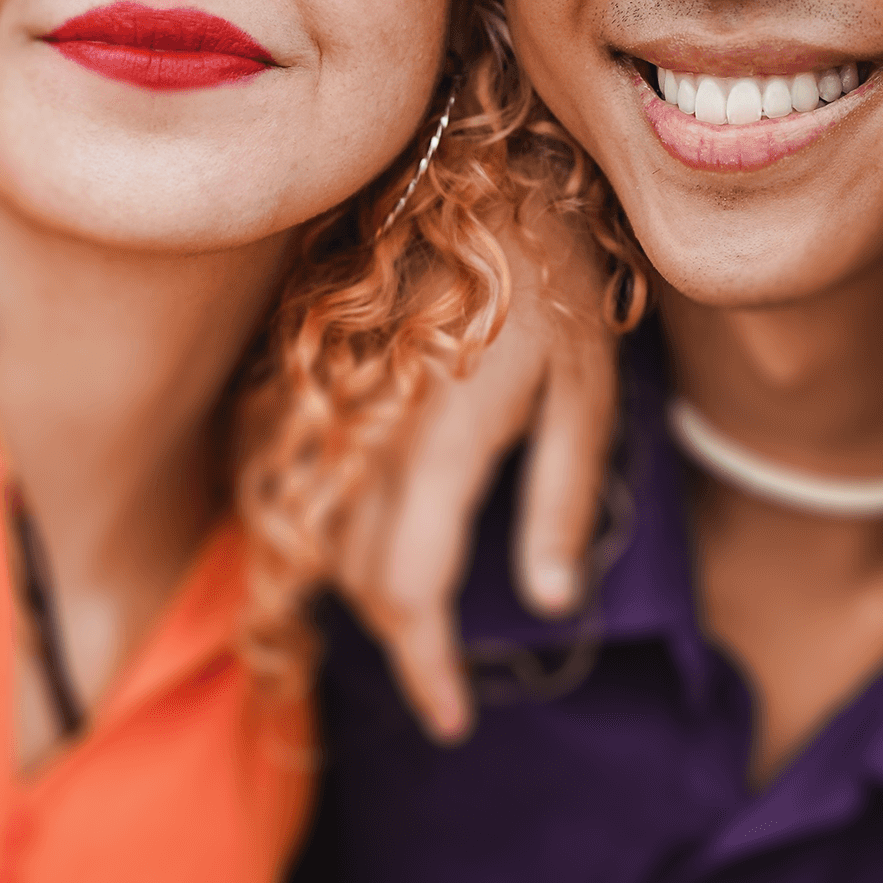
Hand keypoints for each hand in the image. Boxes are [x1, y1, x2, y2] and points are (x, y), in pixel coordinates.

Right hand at [327, 212, 620, 742]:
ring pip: (322, 538)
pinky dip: (323, 528)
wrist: (472, 161)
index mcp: (440, 450)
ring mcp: (330, 408)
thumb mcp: (588, 387)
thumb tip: (550, 601)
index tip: (452, 720)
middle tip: (445, 670)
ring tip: (413, 612)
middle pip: (360, 579)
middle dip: (401, 637)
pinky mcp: (308, 379)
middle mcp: (369, 439)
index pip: (410, 596)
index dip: (427, 671)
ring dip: (363, 590)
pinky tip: (358, 535)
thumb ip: (563, 497)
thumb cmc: (550, 272)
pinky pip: (295, 480)